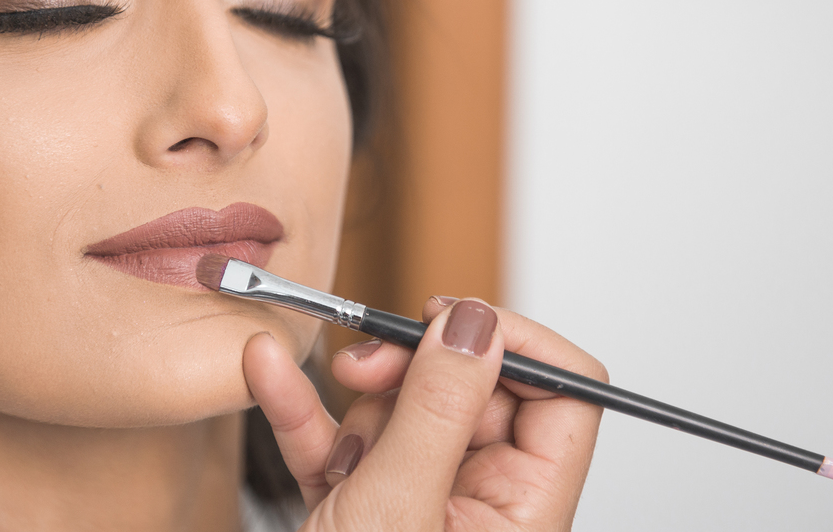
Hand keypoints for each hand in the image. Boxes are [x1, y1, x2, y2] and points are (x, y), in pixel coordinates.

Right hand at [242, 297, 606, 530]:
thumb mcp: (397, 513)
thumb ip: (440, 411)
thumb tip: (477, 321)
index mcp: (525, 513)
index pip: (563, 396)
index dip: (515, 342)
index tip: (449, 319)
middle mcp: (482, 506)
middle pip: (472, 390)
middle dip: (410, 369)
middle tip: (363, 363)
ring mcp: (418, 505)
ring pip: (403, 408)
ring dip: (355, 406)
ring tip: (326, 439)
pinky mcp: (360, 508)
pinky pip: (342, 440)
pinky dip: (305, 411)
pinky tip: (269, 375)